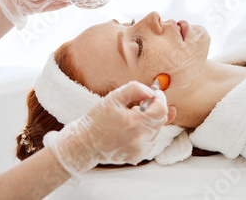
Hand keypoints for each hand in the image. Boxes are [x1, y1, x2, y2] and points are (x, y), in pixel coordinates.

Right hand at [43, 81, 167, 179]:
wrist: (84, 144)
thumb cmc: (96, 120)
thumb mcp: (113, 98)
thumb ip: (134, 89)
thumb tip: (151, 92)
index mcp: (134, 123)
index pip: (161, 109)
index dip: (160, 98)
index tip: (154, 93)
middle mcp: (140, 139)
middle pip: (161, 119)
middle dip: (154, 108)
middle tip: (139, 104)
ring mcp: (140, 150)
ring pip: (157, 130)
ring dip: (149, 121)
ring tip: (132, 118)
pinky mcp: (137, 157)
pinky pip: (151, 141)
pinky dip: (146, 133)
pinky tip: (132, 129)